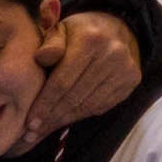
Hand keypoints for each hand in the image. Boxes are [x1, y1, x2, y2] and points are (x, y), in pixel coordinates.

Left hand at [15, 11, 138, 148]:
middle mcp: (112, 54)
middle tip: (32, 133)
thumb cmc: (77, 33)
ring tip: (44, 130)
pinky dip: (81, 116)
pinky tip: (64, 121)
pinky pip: (102, 106)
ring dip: (64, 120)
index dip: (45, 104)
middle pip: (76, 96)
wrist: (114, 28)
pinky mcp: (132, 80)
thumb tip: (41, 57)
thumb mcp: (59, 30)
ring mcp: (125, 68)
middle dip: (52, 117)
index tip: (29, 122)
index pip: (63, 81)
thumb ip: (49, 43)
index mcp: (91, 40)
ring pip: (89, 105)